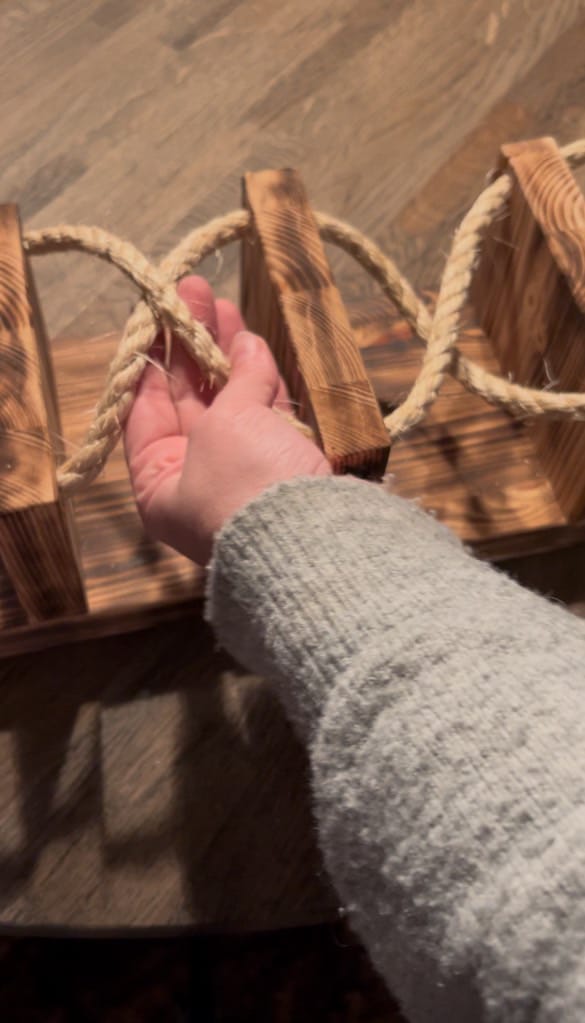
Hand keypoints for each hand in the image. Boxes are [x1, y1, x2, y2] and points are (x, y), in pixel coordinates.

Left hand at [124, 276, 330, 563]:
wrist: (317, 539)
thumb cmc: (247, 487)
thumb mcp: (226, 426)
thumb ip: (235, 380)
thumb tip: (246, 345)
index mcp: (158, 484)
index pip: (143, 408)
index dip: (152, 356)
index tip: (159, 313)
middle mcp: (193, 481)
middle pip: (187, 400)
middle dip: (193, 346)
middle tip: (197, 293)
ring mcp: (239, 475)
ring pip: (228, 403)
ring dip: (227, 355)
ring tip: (226, 306)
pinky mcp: (277, 468)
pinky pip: (262, 417)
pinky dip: (260, 381)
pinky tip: (255, 343)